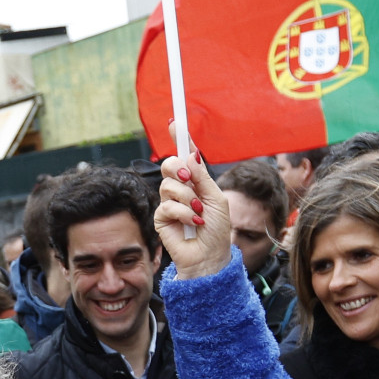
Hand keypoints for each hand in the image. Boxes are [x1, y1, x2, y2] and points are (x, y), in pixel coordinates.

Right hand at [155, 126, 230, 278]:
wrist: (209, 255)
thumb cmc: (217, 229)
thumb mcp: (216, 198)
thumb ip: (202, 177)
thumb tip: (191, 156)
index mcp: (195, 181)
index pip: (185, 156)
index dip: (180, 138)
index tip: (175, 123)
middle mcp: (180, 188)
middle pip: (169, 165)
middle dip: (178, 169)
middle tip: (189, 178)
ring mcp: (169, 202)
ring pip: (169, 185)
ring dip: (188, 199)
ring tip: (198, 214)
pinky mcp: (161, 217)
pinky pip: (167, 205)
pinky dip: (183, 213)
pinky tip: (192, 223)